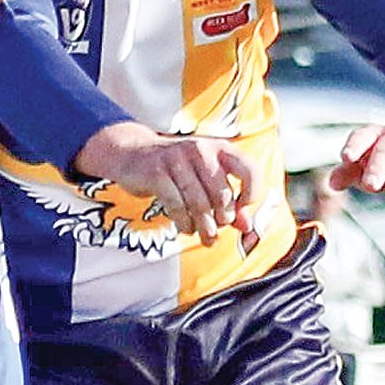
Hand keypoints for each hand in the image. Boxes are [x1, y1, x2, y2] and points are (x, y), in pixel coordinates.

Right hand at [76, 123, 258, 246]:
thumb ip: (229, 201)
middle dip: (222, 219)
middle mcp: (201, 149)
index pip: (249, 170)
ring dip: (204, 227)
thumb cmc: (176, 169)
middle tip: (217, 230)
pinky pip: (176, 205)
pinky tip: (185, 227)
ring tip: (205, 236)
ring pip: (199, 203)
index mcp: (220, 148)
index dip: (251, 195)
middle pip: (222, 194)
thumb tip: (247, 227)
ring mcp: (177, 160)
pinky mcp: (157, 173)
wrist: (133, 154)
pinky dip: (184, 222)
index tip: (241, 210)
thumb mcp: (205, 178)